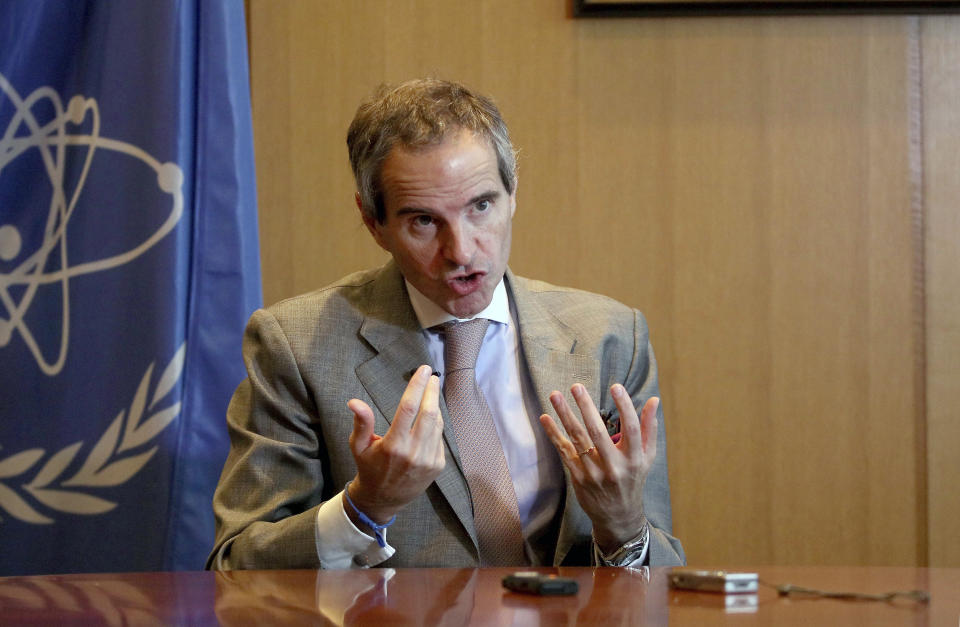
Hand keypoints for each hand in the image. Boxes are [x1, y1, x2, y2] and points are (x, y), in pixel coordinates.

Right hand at [346, 365, 445, 523]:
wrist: (383, 499)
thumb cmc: (369, 468)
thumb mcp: (358, 446)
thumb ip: (361, 423)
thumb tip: (354, 401)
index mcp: (393, 445)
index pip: (409, 407)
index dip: (417, 386)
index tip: (424, 370)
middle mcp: (413, 453)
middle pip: (429, 413)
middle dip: (432, 391)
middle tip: (433, 376)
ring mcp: (428, 460)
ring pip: (437, 424)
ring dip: (436, 405)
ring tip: (432, 392)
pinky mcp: (437, 465)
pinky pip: (439, 437)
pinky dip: (436, 423)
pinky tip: (430, 416)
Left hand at [539, 383, 658, 552]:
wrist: (618, 516)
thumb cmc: (633, 479)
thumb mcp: (646, 457)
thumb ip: (649, 428)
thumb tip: (654, 400)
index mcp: (634, 459)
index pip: (631, 428)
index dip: (625, 406)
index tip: (616, 386)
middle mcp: (614, 466)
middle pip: (598, 432)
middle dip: (586, 407)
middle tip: (576, 386)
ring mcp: (594, 473)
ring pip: (577, 439)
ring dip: (564, 415)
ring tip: (555, 395)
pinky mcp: (578, 478)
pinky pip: (564, 452)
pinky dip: (554, 434)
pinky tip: (545, 418)